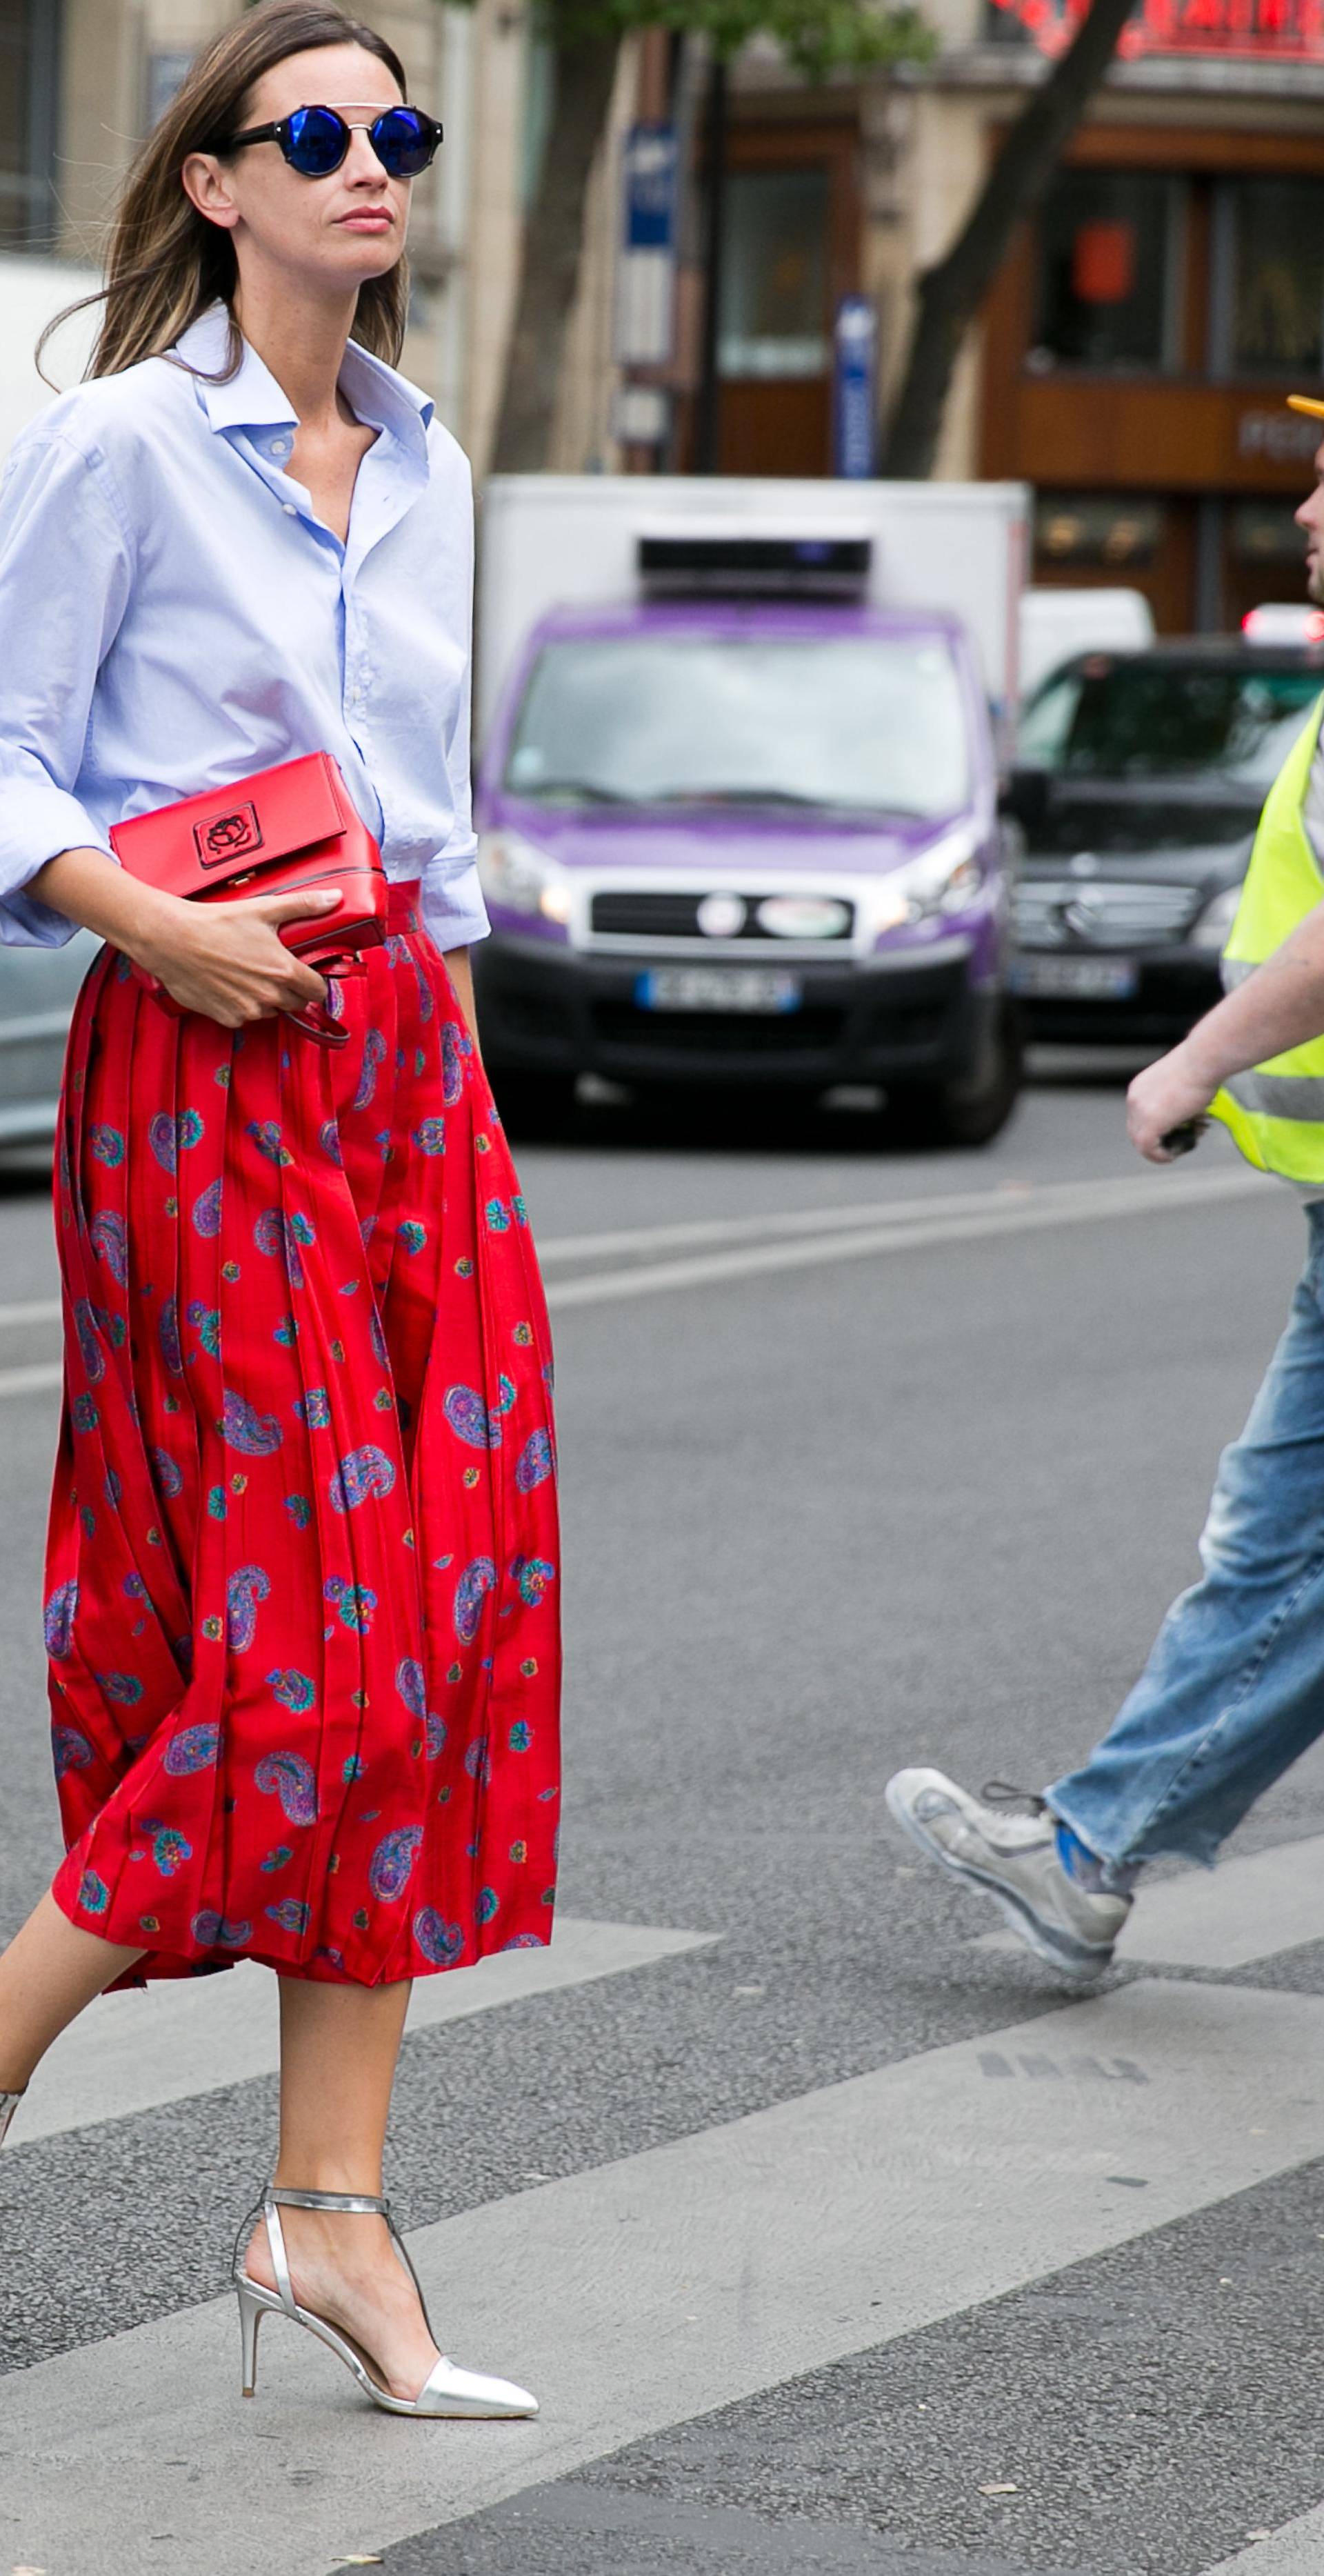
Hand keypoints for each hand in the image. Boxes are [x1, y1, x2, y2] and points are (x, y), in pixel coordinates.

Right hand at [133, 887, 342, 1028]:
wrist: (172, 939)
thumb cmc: (215, 923)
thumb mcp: (264, 909)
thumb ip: (304, 905)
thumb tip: (333, 897)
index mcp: (283, 971)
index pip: (318, 991)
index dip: (314, 982)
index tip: (306, 975)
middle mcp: (269, 996)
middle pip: (296, 1004)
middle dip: (291, 990)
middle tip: (274, 971)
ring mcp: (247, 1010)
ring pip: (270, 1012)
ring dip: (266, 999)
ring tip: (249, 974)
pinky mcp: (227, 1018)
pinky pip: (244, 1018)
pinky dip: (241, 1005)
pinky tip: (230, 984)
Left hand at [1126, 1046, 1216, 1163]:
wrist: (1204, 1060)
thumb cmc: (1201, 1066)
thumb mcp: (1181, 1085)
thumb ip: (1175, 1103)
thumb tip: (1185, 1119)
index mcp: (1139, 1088)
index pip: (1139, 1118)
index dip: (1158, 1129)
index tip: (1178, 1131)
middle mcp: (1134, 1098)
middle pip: (1137, 1131)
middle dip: (1159, 1140)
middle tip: (1181, 1141)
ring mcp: (1140, 1111)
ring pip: (1141, 1142)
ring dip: (1162, 1150)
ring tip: (1184, 1146)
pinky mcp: (1150, 1122)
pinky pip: (1148, 1149)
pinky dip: (1160, 1156)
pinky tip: (1174, 1155)